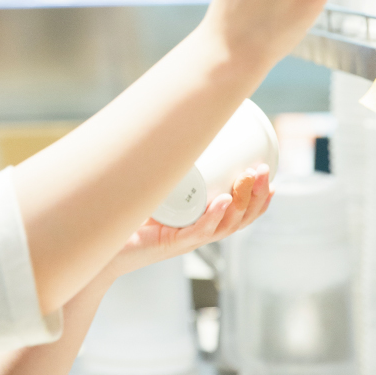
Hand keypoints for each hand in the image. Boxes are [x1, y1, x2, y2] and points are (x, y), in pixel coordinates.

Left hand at [100, 164, 272, 281]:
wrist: (105, 246)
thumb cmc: (129, 217)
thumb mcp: (154, 188)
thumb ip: (165, 166)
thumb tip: (173, 128)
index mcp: (202, 223)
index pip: (240, 214)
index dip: (259, 199)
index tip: (270, 176)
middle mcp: (199, 234)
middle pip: (240, 218)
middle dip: (257, 195)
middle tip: (265, 170)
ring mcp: (187, 240)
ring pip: (226, 225)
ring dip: (243, 201)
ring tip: (250, 178)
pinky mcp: (171, 243)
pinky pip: (199, 232)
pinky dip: (214, 217)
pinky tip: (223, 202)